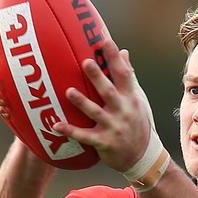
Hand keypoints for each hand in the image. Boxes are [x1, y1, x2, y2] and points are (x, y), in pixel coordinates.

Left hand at [53, 38, 152, 172]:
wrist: (142, 156)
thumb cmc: (137, 123)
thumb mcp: (138, 100)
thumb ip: (129, 77)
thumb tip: (124, 52)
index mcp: (131, 99)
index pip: (124, 75)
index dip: (115, 58)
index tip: (106, 41)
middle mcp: (123, 112)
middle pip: (109, 92)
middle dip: (98, 77)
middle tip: (85, 62)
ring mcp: (114, 128)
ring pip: (95, 113)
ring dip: (82, 102)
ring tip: (69, 91)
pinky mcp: (104, 143)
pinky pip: (84, 136)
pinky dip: (70, 131)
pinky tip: (55, 125)